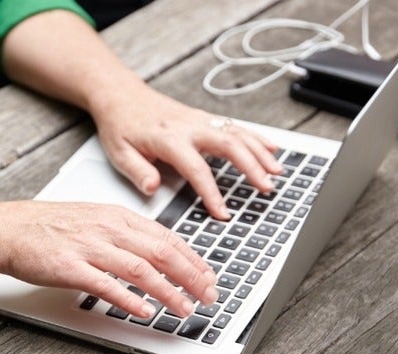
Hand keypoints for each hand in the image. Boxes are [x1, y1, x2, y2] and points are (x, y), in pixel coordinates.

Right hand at [0, 201, 217, 318]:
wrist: (9, 229)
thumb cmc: (49, 226)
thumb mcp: (94, 218)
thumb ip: (125, 233)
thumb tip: (156, 250)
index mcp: (116, 216)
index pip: (166, 236)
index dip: (193, 258)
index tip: (209, 276)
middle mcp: (107, 229)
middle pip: (160, 252)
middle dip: (191, 276)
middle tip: (209, 295)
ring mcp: (89, 247)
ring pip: (140, 269)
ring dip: (168, 291)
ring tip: (185, 308)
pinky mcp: (70, 267)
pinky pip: (106, 285)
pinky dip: (130, 300)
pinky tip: (145, 312)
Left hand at [90, 81, 282, 218]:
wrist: (121, 95)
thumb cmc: (120, 125)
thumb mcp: (119, 152)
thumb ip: (137, 171)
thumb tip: (152, 188)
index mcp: (168, 138)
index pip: (197, 169)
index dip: (212, 193)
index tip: (223, 213)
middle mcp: (189, 127)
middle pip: (229, 145)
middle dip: (251, 167)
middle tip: (266, 188)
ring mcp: (200, 120)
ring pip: (237, 134)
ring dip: (260, 153)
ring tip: (277, 173)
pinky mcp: (204, 118)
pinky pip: (236, 126)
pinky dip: (256, 137)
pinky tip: (272, 149)